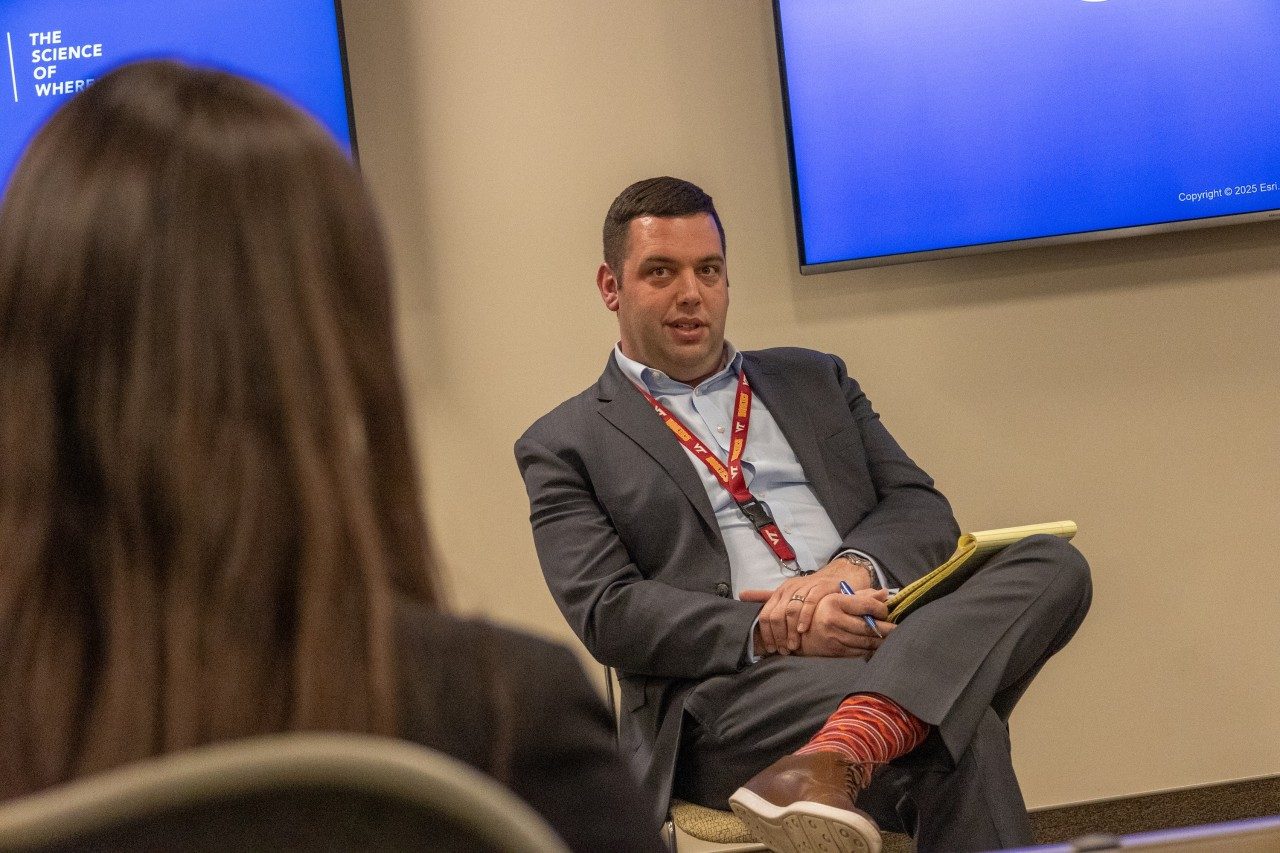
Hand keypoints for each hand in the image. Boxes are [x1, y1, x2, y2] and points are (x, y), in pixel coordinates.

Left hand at [740, 556, 877, 654]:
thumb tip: (741, 595)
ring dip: (791, 631)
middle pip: (777, 614)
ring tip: (794, 645)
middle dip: (779, 635)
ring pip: (792, 609)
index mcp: (780, 591)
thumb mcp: (786, 595)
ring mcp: (806, 586)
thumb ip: (765, 597)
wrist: (835, 579)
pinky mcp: (823, 587)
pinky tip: (803, 630)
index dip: (767, 634)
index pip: (766, 614)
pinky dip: (805, 617)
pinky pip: (811, 602)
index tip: (772, 648)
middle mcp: (791, 587)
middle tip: (784, 650)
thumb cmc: (808, 592)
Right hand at [797, 590, 893, 657]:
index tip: (887, 611)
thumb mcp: (837, 597)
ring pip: (866, 641)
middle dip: (887, 629)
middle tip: (898, 628)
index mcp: (835, 602)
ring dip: (881, 641)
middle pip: (869, 626)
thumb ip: (862, 596)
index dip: (882, 609)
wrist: (798, 632)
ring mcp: (834, 637)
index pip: (866, 605)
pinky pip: (859, 651)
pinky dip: (871, 649)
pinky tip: (877, 645)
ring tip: (892, 637)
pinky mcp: (835, 651)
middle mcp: (834, 620)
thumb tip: (885, 594)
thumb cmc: (821, 610)